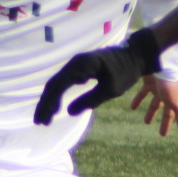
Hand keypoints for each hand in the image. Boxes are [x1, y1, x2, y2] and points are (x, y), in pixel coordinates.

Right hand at [34, 26, 162, 123]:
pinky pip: (65, 81)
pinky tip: (58, 106)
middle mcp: (75, 63)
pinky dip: (59, 94)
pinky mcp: (80, 67)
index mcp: (81, 66)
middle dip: (46, 104)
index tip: (44, 120)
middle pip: (53, 84)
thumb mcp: (110, 90)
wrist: (135, 54)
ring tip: (48, 118)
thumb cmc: (126, 71)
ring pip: (57, 83)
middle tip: (41, 122)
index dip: (48, 104)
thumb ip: (90, 100)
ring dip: (51, 100)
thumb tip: (69, 112)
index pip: (57, 86)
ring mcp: (76, 64)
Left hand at [131, 74, 177, 138]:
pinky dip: (138, 100)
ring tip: (145, 122)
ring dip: (151, 112)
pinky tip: (132, 107)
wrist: (161, 63)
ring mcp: (160, 89)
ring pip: (155, 104)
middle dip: (165, 123)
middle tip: (162, 134)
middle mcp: (170, 96)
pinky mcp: (150, 83)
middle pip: (168, 112)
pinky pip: (143, 93)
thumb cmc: (170, 85)